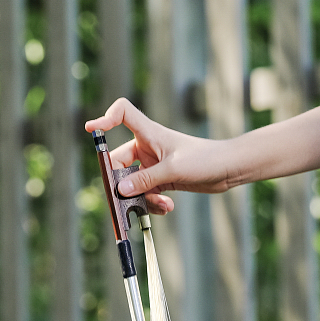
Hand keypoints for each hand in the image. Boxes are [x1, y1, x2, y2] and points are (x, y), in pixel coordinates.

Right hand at [83, 97, 230, 211]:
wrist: (228, 170)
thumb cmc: (204, 159)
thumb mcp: (173, 170)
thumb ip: (144, 181)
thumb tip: (119, 191)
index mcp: (148, 133)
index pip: (122, 113)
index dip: (105, 118)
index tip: (91, 130)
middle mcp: (146, 147)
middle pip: (118, 161)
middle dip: (121, 183)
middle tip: (124, 201)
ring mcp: (152, 164)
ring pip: (131, 182)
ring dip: (140, 197)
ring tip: (160, 205)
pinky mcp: (161, 179)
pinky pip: (145, 192)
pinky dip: (151, 202)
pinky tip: (167, 207)